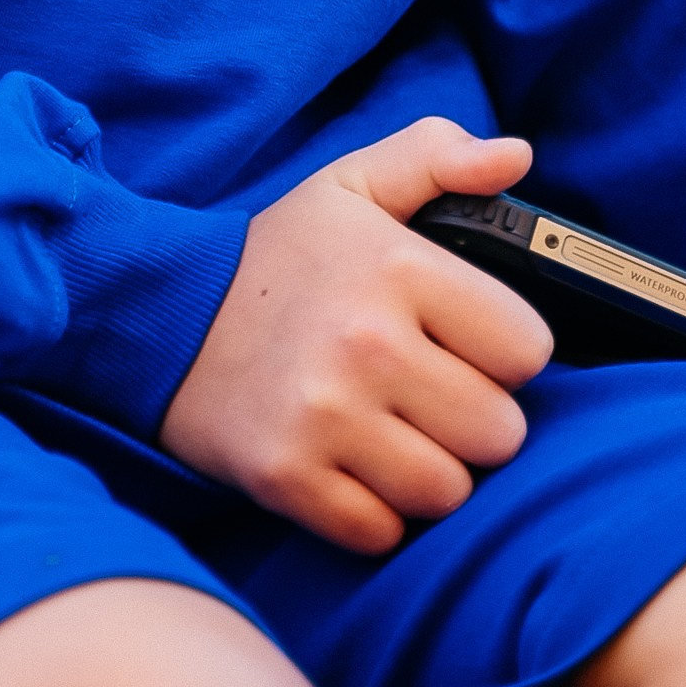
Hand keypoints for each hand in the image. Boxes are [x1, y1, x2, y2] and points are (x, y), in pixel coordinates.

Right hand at [161, 117, 553, 554]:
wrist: (158, 313)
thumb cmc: (276, 258)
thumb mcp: (352, 185)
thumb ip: (438, 157)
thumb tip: (515, 155)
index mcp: (398, 268)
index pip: (527, 349)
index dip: (506, 352)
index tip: (467, 346)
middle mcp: (366, 344)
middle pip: (499, 432)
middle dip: (473, 419)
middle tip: (430, 397)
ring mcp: (324, 417)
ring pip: (447, 491)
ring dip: (428, 472)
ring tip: (394, 434)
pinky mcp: (285, 477)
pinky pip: (380, 532)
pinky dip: (374, 513)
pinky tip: (351, 469)